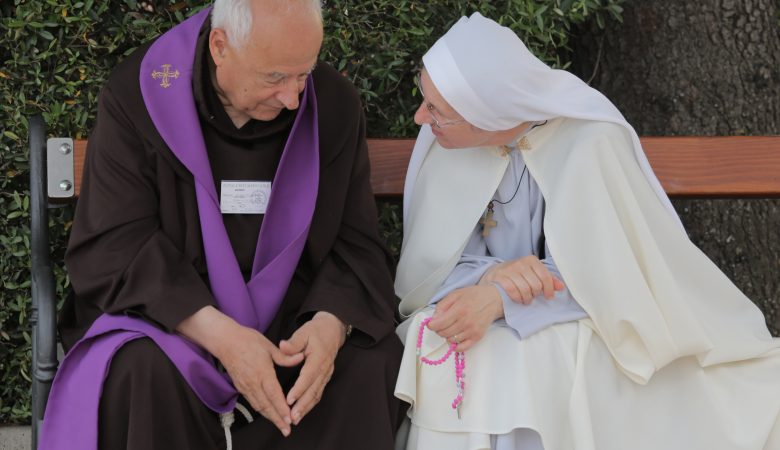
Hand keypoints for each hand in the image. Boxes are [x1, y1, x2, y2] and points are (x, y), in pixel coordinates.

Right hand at [177, 307, 303, 436]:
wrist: (225, 341)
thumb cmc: (248, 341)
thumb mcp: (269, 346)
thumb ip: (285, 356)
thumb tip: (301, 358)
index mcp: (262, 372)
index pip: (274, 394)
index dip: (282, 408)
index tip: (290, 418)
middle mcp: (253, 382)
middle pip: (266, 405)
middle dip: (277, 419)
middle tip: (287, 430)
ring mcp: (245, 386)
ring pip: (259, 406)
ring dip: (270, 417)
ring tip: (279, 425)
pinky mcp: (240, 387)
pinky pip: (252, 402)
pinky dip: (261, 410)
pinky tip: (267, 414)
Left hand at [279, 311, 344, 425]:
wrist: (332, 330)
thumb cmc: (316, 331)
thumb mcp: (304, 332)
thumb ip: (294, 341)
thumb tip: (283, 347)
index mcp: (319, 357)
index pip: (308, 376)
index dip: (299, 389)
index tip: (289, 400)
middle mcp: (325, 368)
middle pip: (314, 390)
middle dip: (303, 405)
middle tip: (292, 417)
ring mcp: (326, 374)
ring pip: (317, 394)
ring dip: (307, 407)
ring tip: (296, 419)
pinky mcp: (325, 377)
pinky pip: (318, 392)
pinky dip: (310, 403)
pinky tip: (302, 411)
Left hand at [427, 285, 502, 351]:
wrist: (493, 299)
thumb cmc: (474, 295)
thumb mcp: (455, 294)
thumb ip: (442, 306)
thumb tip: (434, 319)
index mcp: (459, 309)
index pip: (439, 324)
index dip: (431, 325)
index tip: (431, 323)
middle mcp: (466, 322)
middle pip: (443, 333)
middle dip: (439, 329)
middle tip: (442, 323)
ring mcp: (472, 331)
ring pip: (451, 340)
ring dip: (447, 335)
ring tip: (451, 327)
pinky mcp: (477, 337)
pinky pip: (462, 348)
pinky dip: (455, 345)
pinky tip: (455, 338)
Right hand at [478, 255, 564, 303]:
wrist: (495, 273)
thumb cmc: (517, 274)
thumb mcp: (533, 273)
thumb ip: (547, 279)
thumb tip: (561, 287)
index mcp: (531, 260)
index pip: (545, 277)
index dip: (549, 289)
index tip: (549, 296)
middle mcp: (521, 263)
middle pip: (536, 285)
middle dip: (535, 294)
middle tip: (532, 296)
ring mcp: (510, 269)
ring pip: (525, 290)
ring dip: (527, 298)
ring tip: (526, 300)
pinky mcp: (500, 277)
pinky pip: (513, 291)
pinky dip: (517, 298)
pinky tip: (518, 299)